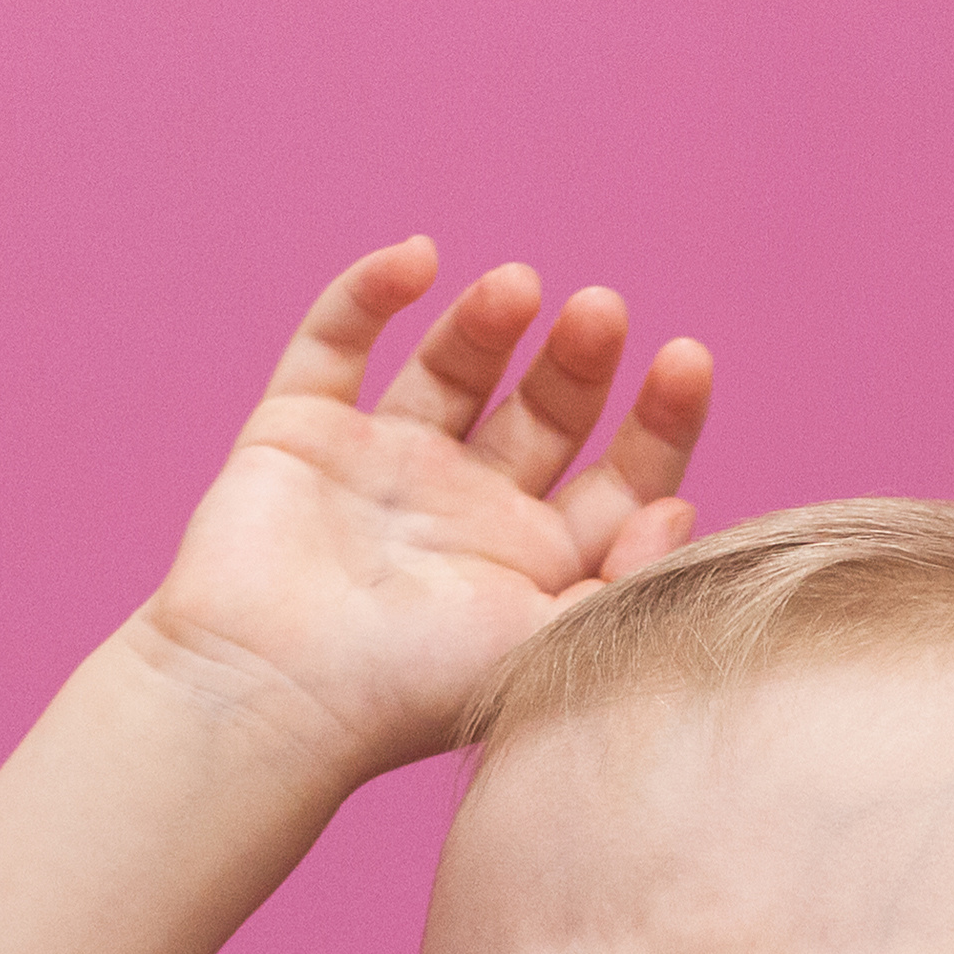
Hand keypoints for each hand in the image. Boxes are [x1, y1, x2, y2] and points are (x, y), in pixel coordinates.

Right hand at [126, 238, 713, 783]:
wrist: (268, 693)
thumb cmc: (410, 692)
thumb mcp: (547, 646)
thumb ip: (626, 582)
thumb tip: (681, 507)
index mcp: (531, 567)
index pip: (618, 479)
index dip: (658, 421)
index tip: (686, 361)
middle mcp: (462, 512)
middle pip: (544, 412)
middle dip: (579, 360)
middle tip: (602, 314)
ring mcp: (379, 468)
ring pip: (450, 369)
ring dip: (488, 320)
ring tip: (520, 287)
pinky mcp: (299, 435)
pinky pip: (335, 344)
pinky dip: (368, 293)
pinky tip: (417, 260)